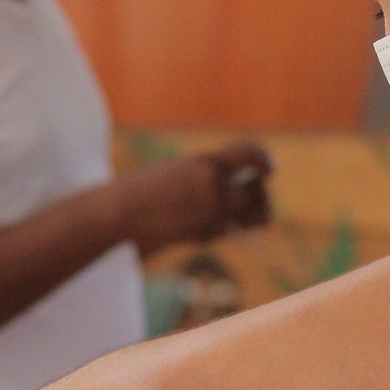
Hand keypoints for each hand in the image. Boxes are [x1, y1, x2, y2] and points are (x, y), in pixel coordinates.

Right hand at [112, 141, 272, 255]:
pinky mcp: (205, 234)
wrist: (120, 214)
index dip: (264, 161)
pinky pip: (228, 229)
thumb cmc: (145, 190)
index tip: (269, 169)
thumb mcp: (181, 172)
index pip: (250, 154)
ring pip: (250, 216)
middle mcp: (213, 187)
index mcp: (206, 163)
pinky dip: (225, 226)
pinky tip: (202, 221)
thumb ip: (211, 178)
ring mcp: (211, 213)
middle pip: (258, 192)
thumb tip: (245, 196)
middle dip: (259, 193)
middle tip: (249, 191)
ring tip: (233, 209)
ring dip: (249, 212)